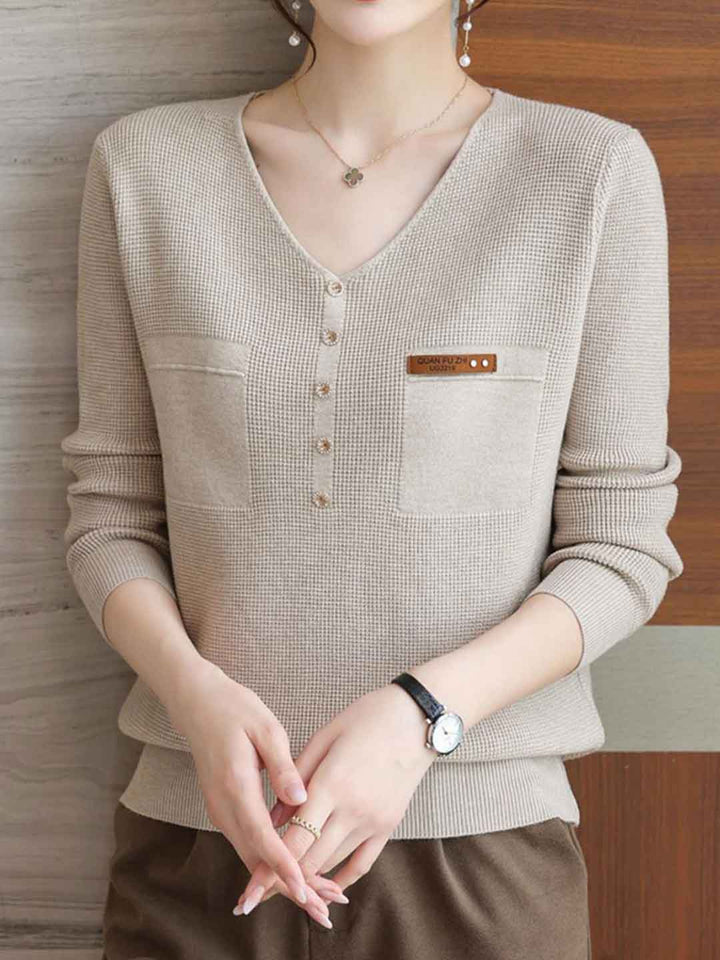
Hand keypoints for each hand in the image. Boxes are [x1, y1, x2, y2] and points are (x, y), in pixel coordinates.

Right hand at [163, 661, 345, 923]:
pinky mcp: (225, 810)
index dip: (284, 866)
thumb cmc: (234, 709)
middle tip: (325, 907)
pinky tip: (295, 869)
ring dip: (282, 879)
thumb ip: (283, 766)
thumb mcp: (265, 728)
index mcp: (235, 786)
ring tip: (319, 897)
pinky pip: (248, 844)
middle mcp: (223, 806)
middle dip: (289, 886)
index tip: (305, 889)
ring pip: (251, 856)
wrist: (197, 703)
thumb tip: (301, 800)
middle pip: (256, 859)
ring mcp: (220, 811)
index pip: (261, 837)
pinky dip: (271, 862)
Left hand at [234, 682, 435, 916]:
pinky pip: (361, 864)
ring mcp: (373, 821)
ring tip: (285, 878)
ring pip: (331, 863)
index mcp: (332, 784)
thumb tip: (272, 817)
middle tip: (261, 884)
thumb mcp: (324, 737)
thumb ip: (295, 776)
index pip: (295, 839)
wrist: (416, 719)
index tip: (251, 884)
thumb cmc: (365, 719)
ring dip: (307, 873)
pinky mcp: (388, 826)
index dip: (270, 865)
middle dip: (283, 875)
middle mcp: (353, 809)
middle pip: (310, 859)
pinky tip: (323, 885)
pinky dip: (340, 879)